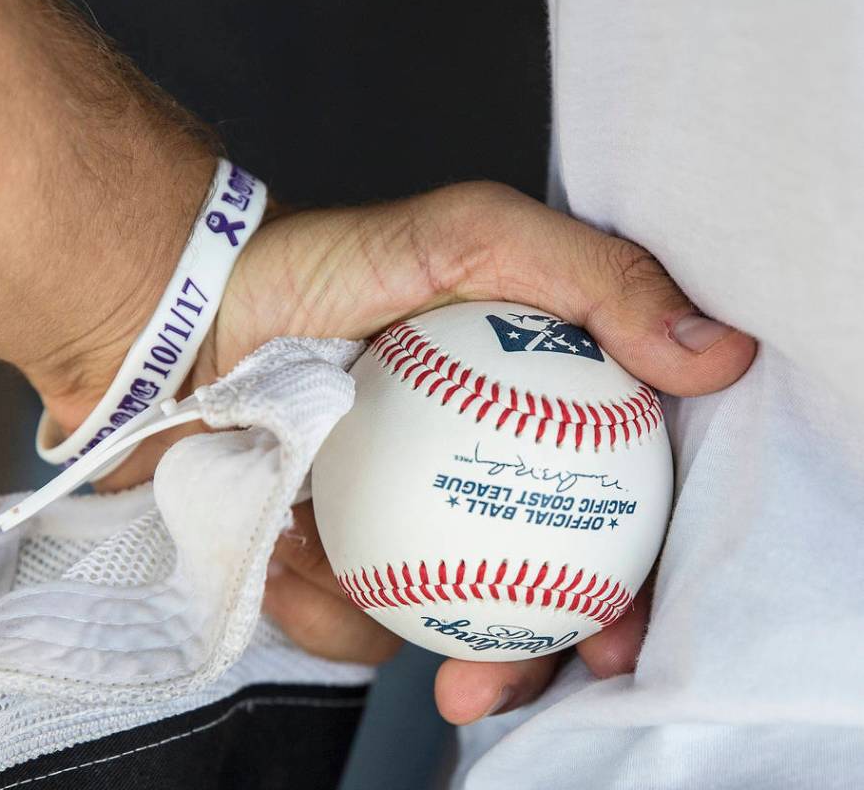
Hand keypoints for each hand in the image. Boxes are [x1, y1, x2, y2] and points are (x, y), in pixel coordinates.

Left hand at [119, 181, 753, 722]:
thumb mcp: (472, 238)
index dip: (629, 581)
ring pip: (442, 622)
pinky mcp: (327, 559)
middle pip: (530, 590)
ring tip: (407, 654)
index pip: (603, 507)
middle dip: (532, 654)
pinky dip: (327, 608)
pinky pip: (343, 617)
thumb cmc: (333, 265)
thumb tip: (720, 356)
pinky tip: (302, 572)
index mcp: (529, 421)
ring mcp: (398, 525)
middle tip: (506, 677)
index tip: (620, 633)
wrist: (195, 310)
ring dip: (423, 649)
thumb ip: (595, 280)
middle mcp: (470, 479)